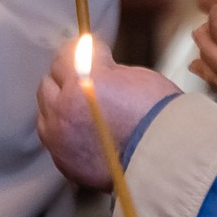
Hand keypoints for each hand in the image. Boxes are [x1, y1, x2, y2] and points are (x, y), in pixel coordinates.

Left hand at [35, 36, 178, 189]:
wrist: (170, 161)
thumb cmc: (160, 118)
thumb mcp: (133, 77)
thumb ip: (104, 71)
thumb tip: (95, 67)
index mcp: (81, 83)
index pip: (64, 56)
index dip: (78, 53)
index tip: (87, 55)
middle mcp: (63, 111)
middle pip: (48, 85)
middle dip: (64, 81)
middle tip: (85, 82)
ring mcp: (60, 140)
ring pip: (45, 115)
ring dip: (59, 109)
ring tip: (83, 110)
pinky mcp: (65, 163)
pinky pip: (55, 142)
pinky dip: (65, 135)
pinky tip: (85, 134)